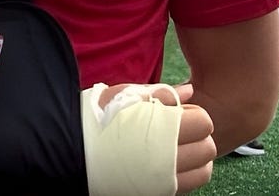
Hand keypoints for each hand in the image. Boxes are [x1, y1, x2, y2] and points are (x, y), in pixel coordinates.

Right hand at [98, 83, 214, 194]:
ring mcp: (162, 181)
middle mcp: (167, 160)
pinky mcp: (157, 194)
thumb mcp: (125, 95)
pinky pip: (189, 187)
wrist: (70, 152)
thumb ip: (161, 93)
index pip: (205, 123)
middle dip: (199, 136)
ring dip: (197, 158)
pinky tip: (169, 163)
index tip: (178, 113)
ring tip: (177, 148)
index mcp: (162, 130)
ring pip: (204, 172)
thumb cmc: (97, 119)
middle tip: (179, 130)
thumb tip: (190, 92)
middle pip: (208, 148)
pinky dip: (187, 175)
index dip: (194, 114)